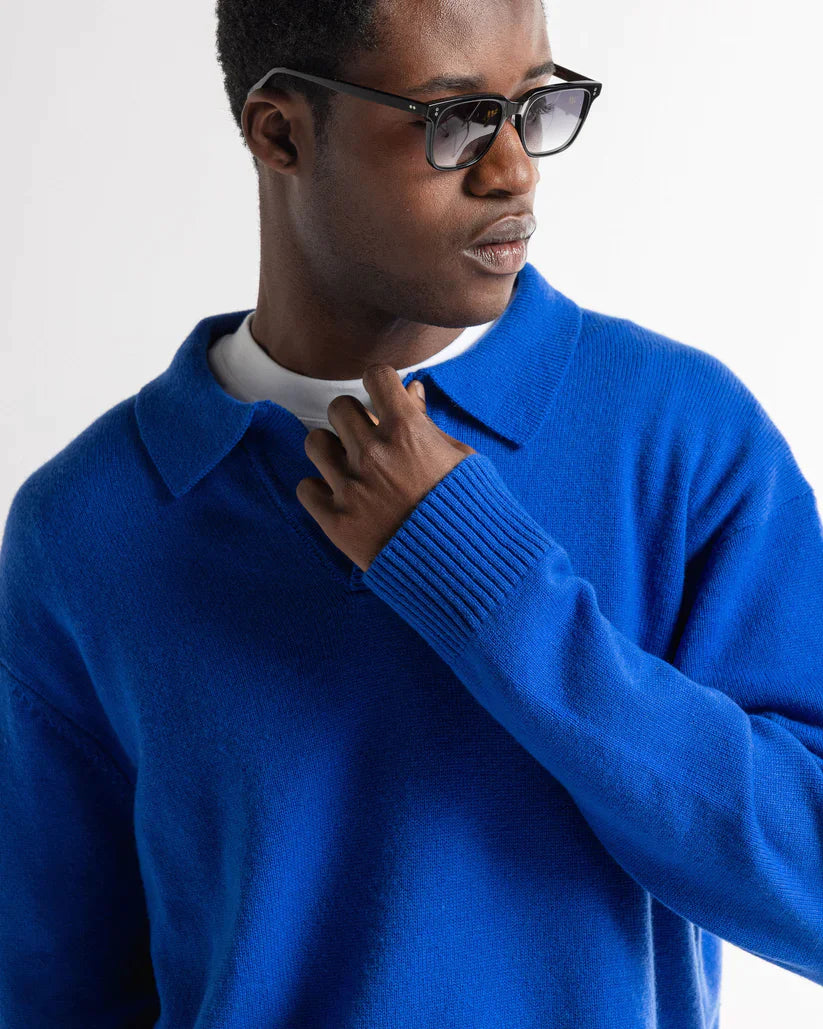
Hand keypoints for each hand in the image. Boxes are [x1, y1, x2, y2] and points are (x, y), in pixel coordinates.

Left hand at [295, 364, 476, 572]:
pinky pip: (305, 488)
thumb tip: (411, 391)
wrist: (464, 568)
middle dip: (354, 418)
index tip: (382, 395)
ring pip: (315, 442)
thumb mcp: (459, 458)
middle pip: (339, 407)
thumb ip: (427, 422)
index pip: (376, 376)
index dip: (380, 383)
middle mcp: (373, 453)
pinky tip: (341, 497)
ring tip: (350, 466)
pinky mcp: (335, 520)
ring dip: (331, 450)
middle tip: (368, 437)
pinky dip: (320, 491)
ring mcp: (350, 486)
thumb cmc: (469, 511)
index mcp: (407, 430)